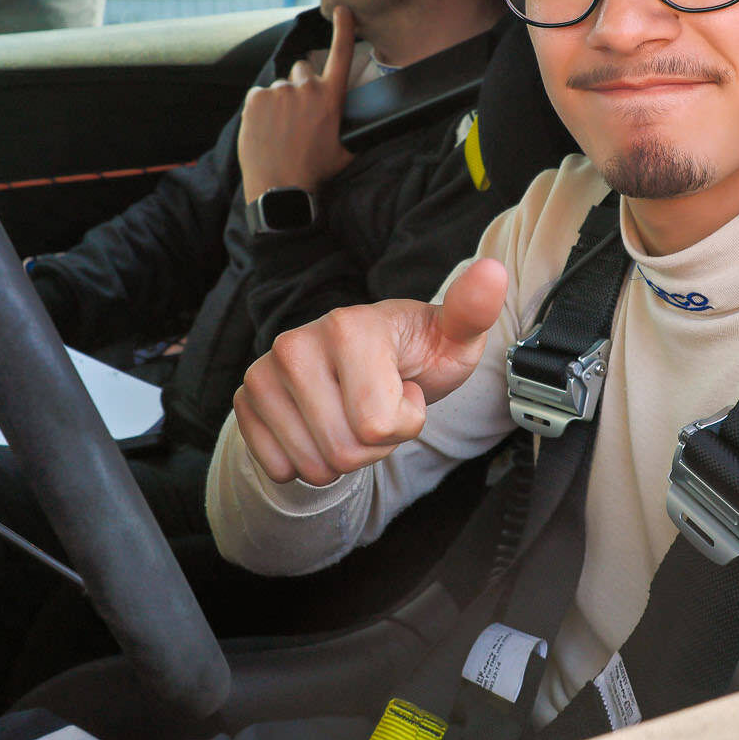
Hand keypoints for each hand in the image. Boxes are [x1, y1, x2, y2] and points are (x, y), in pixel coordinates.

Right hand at [232, 257, 506, 485]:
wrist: (368, 363)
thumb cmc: (415, 354)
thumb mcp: (452, 338)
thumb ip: (471, 311)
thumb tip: (492, 272)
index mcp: (348, 327)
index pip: (377, 425)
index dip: (405, 422)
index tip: (406, 390)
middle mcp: (296, 344)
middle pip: (343, 451)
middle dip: (374, 446)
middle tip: (378, 409)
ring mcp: (264, 372)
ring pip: (312, 465)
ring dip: (342, 456)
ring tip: (352, 415)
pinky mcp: (246, 399)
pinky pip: (277, 467)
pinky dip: (305, 461)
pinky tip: (320, 426)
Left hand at [238, 5, 355, 201]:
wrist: (280, 190)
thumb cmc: (314, 172)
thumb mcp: (345, 150)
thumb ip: (351, 127)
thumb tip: (361, 124)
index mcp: (331, 98)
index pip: (341, 53)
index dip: (343, 28)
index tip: (342, 10)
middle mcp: (306, 88)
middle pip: (303, 70)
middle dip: (301, 87)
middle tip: (297, 117)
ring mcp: (279, 92)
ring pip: (279, 87)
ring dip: (280, 102)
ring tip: (279, 131)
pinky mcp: (256, 99)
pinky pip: (259, 96)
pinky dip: (260, 110)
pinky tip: (265, 131)